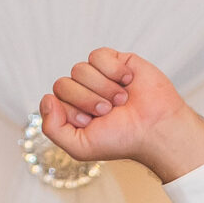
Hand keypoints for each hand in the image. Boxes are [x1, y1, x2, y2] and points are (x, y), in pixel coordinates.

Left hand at [39, 49, 203, 183]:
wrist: (156, 129)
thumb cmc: (123, 141)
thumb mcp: (80, 147)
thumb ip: (52, 129)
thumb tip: (46, 98)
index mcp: (72, 110)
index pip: (53, 99)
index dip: (71, 111)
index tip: (92, 123)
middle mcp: (82, 92)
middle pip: (64, 83)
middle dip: (87, 100)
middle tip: (110, 112)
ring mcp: (98, 76)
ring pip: (79, 69)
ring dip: (103, 88)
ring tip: (122, 100)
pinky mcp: (115, 61)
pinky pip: (98, 55)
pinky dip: (113, 70)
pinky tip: (127, 82)